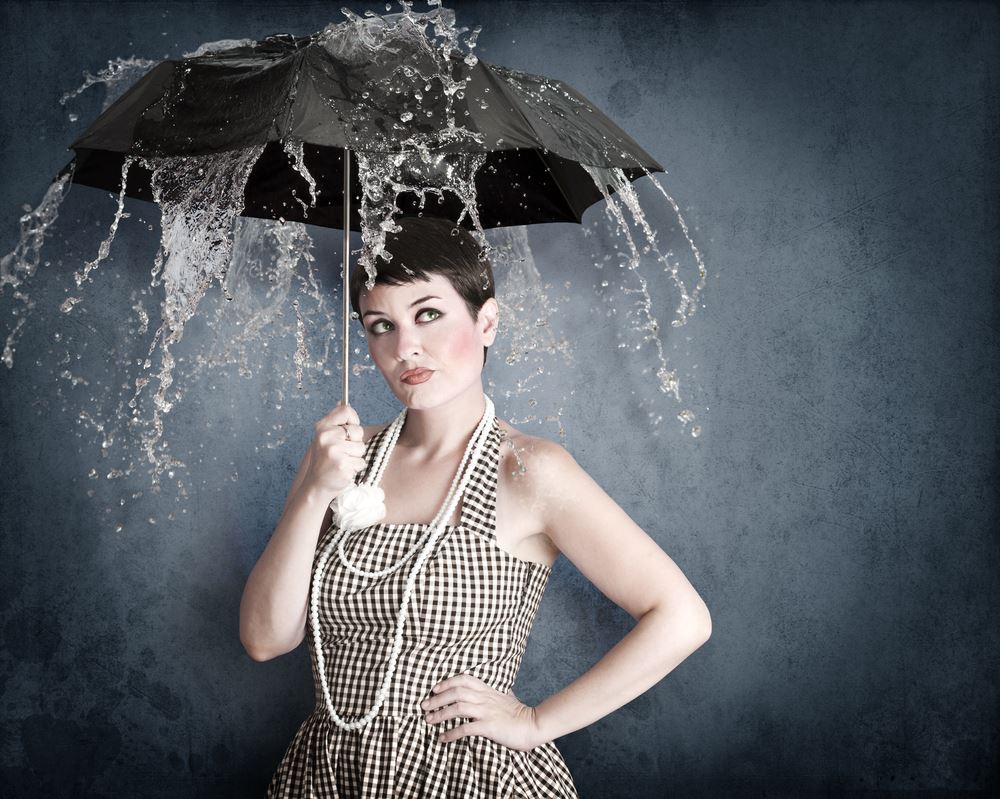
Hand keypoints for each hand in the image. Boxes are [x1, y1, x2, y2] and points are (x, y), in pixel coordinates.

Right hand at [303, 401, 367, 498]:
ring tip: (342, 461)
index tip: (349, 431)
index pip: (346, 410)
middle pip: (358, 430)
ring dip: (356, 457)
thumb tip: (342, 400)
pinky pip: (362, 462)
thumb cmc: (324, 460)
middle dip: (355, 442)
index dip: (353, 420)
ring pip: (362, 448)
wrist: (316, 485)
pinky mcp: (343, 465)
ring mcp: (334, 451)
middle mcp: (327, 437)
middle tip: (342, 451)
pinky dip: (356, 468)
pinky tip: (343, 470)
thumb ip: (335, 421)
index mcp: (322, 427)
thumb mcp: (324, 437)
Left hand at [421, 674, 540, 751]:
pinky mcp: (489, 727)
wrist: (534, 724)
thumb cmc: (519, 713)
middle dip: (437, 698)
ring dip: (440, 714)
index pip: (464, 679)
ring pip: (458, 707)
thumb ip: (496, 693)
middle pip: (456, 692)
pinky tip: (442, 738)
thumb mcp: (506, 697)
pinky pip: (466, 728)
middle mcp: (485, 698)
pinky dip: (451, 733)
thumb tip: (495, 691)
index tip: (435, 688)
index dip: (447, 682)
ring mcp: (487, 712)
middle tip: (424, 706)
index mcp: (488, 690)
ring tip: (428, 720)